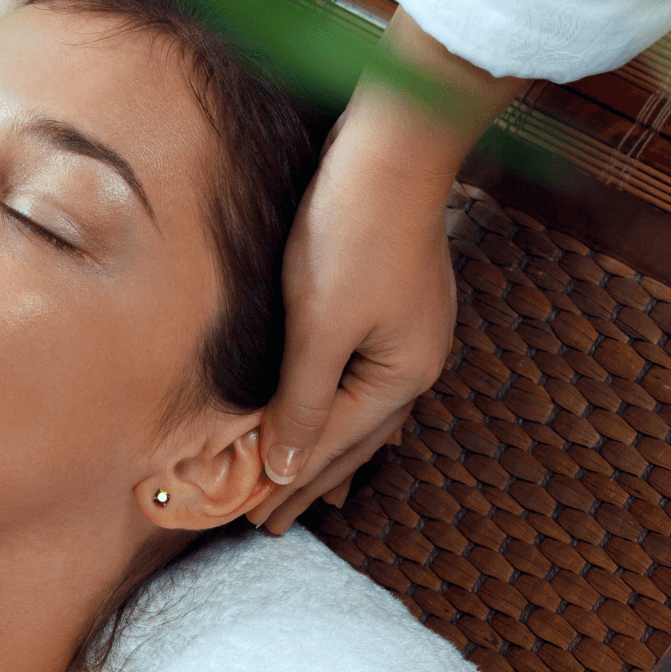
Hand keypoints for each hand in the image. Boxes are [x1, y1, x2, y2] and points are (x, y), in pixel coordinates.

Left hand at [245, 151, 455, 530]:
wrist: (393, 149)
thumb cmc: (351, 233)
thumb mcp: (319, 325)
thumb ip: (303, 400)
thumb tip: (286, 465)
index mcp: (400, 376)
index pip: (334, 447)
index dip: (290, 485)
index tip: (254, 521)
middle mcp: (416, 363)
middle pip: (356, 439)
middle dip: (313, 480)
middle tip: (273, 522)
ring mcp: (415, 333)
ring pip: (366, 411)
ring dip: (335, 449)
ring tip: (315, 486)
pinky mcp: (400, 302)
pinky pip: (369, 378)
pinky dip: (346, 407)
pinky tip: (344, 408)